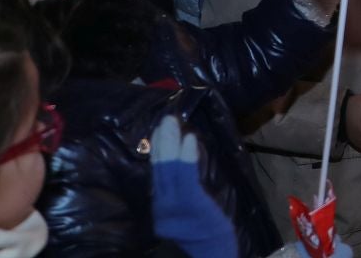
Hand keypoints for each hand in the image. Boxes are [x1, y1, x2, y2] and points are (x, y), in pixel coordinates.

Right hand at [149, 115, 238, 257]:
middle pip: (158, 170)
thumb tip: (185, 166)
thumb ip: (183, 196)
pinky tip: (189, 139)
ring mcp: (174, 208)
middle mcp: (161, 208)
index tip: (156, 132)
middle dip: (160, 142)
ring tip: (171, 122)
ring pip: (168, 170)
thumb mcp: (189, 218)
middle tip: (163, 119)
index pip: (156, 177)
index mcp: (161, 210)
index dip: (156, 153)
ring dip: (170, 142)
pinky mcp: (191, 205)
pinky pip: (186, 177)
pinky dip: (186, 156)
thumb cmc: (205, 240)